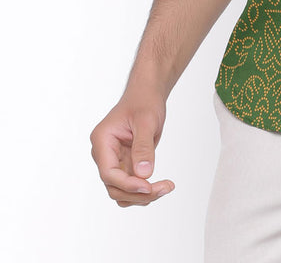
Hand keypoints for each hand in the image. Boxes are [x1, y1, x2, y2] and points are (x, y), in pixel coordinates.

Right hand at [90, 91, 174, 206]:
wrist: (147, 94)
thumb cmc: (144, 101)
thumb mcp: (146, 121)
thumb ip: (143, 147)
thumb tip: (144, 175)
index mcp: (102, 141)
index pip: (108, 173)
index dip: (128, 184)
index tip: (148, 186)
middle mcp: (104, 154)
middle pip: (114, 187)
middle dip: (138, 193)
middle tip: (164, 188)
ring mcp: (114, 161)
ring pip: (122, 191)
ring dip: (142, 196)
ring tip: (166, 187)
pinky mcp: (125, 164)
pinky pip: (131, 186)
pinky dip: (144, 191)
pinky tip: (162, 186)